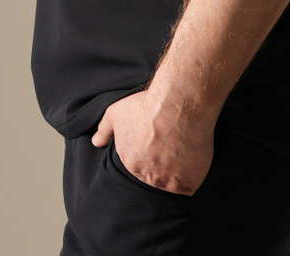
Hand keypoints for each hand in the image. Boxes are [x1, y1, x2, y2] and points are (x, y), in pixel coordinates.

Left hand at [90, 87, 214, 195]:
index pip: (138, 167)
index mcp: (130, 163)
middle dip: (161, 166)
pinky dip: (192, 175)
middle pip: (155, 177)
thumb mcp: (116, 113)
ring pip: (172, 183)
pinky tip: (193, 158)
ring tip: (183, 150)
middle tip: (171, 146)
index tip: (158, 144)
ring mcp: (169, 182)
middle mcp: (148, 177)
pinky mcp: (189, 183)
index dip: (149, 155)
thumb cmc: (148, 106)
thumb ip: (104, 130)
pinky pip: (190, 186)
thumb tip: (96, 142)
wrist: (179, 103)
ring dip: (177, 172)